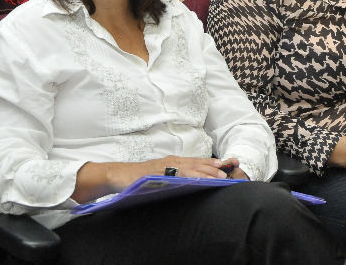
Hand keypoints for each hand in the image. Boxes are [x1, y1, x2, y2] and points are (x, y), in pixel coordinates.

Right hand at [105, 156, 236, 189]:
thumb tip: (187, 184)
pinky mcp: (157, 173)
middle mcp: (171, 161)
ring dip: (206, 172)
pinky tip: (198, 180)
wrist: (117, 175)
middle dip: (213, 166)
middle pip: (196, 163)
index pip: (195, 162)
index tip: (225, 165)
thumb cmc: (138, 178)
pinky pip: (175, 175)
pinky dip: (188, 177)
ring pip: (189, 168)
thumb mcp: (159, 175)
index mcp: (173, 162)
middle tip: (228, 170)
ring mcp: (164, 166)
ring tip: (219, 176)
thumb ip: (172, 178)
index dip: (211, 163)